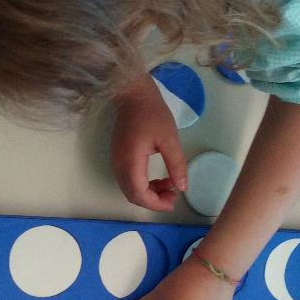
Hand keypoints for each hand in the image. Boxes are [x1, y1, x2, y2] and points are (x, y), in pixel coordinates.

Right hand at [110, 75, 187, 211]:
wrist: (133, 96)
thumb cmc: (152, 114)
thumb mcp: (169, 139)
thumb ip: (176, 165)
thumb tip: (182, 188)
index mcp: (130, 161)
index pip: (139, 193)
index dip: (155, 203)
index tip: (173, 202)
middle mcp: (119, 165)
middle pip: (132, 195)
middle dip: (153, 201)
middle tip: (173, 195)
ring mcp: (116, 162)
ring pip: (129, 189)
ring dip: (148, 193)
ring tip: (169, 185)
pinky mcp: (118, 158)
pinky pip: (128, 180)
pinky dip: (143, 185)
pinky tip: (158, 178)